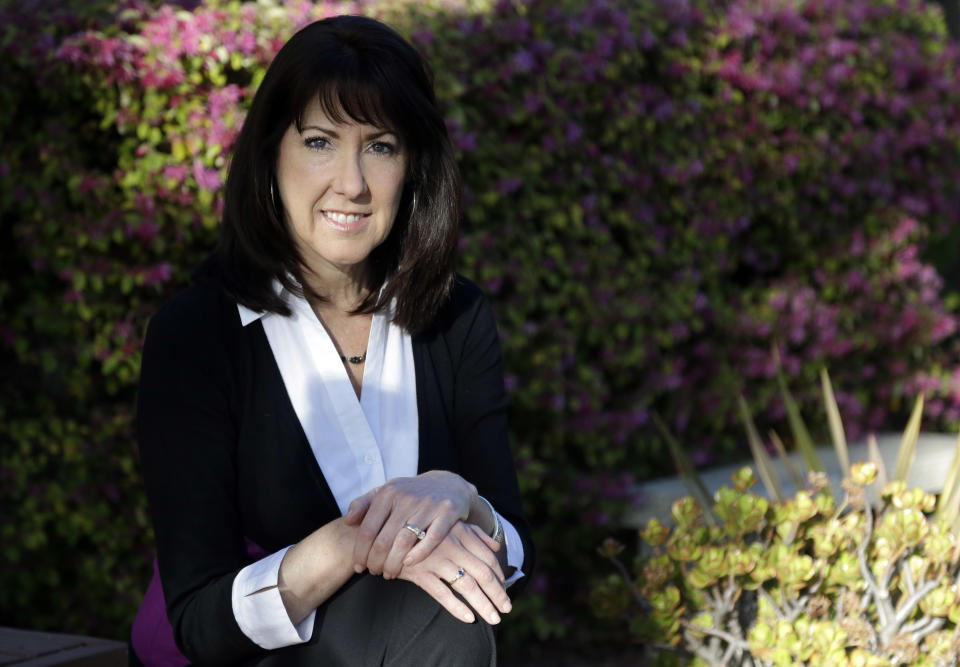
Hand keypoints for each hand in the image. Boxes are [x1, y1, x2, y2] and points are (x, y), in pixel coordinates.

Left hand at [344, 470, 476, 576]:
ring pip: (404, 542)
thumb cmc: (411, 493)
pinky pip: (431, 539)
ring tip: (389, 573)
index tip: (358, 566)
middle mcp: (406, 497)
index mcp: (388, 493)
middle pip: (384, 539)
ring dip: (394, 563)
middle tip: (374, 572)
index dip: (360, 552)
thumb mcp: (387, 491)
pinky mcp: (447, 512)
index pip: (368, 529)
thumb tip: (348, 520)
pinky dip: (419, 554)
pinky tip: (409, 564)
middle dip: (376, 561)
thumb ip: (364, 503)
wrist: (448, 484)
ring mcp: (428, 505)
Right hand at [397, 521, 509, 624]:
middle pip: (483, 573)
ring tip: (493, 618)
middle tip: (507, 609)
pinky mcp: (420, 571)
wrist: (384, 528)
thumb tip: (496, 547)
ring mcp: (436, 559)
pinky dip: (457, 607)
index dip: (500, 575)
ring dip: (483, 604)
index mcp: (461, 533)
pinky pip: (442, 593)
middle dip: (498, 594)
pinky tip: (469, 618)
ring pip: (467, 586)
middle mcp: (452, 545)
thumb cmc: (422, 527)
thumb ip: (475, 534)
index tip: (505, 589)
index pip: (488, 557)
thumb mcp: (450, 524)